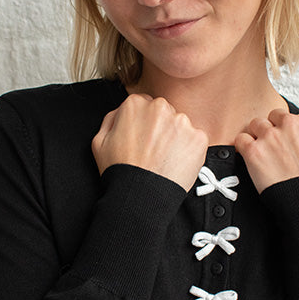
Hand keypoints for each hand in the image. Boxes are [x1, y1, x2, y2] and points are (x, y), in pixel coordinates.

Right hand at [92, 94, 208, 191]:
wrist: (140, 195)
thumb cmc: (120, 171)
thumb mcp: (99, 141)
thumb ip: (112, 119)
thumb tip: (121, 113)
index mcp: (135, 104)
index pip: (145, 105)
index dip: (144, 124)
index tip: (144, 138)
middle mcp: (160, 107)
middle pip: (164, 113)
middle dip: (161, 129)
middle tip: (153, 151)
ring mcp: (182, 122)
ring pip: (181, 126)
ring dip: (176, 139)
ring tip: (163, 159)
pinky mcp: (198, 138)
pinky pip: (196, 140)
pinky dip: (189, 151)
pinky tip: (175, 163)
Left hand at [235, 108, 298, 193]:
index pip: (294, 115)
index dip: (290, 130)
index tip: (291, 142)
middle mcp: (291, 123)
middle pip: (274, 116)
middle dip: (274, 130)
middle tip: (276, 149)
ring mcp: (271, 136)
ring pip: (256, 124)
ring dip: (258, 137)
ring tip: (264, 154)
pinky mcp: (254, 150)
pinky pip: (241, 139)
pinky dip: (244, 148)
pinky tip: (252, 158)